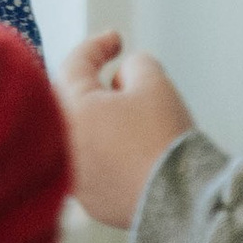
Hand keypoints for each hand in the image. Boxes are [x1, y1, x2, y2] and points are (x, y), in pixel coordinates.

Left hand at [59, 29, 196, 230]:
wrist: (180, 200)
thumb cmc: (163, 140)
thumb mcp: (155, 83)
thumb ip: (136, 64)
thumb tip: (125, 74)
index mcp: (71, 109)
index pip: (75, 64)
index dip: (97, 46)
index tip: (116, 40)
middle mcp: (62, 144)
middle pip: (75, 101)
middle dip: (100, 86)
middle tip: (128, 82)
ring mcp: (74, 177)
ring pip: (85, 136)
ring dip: (105, 122)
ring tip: (140, 122)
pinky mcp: (91, 202)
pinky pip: (96, 167)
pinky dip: (111, 155)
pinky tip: (138, 155)